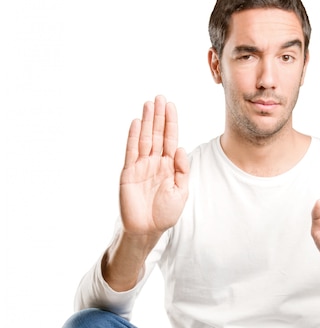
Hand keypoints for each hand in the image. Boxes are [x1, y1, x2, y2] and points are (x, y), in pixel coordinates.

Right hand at [120, 95, 188, 236]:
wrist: (147, 229)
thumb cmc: (166, 214)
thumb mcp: (181, 192)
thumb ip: (182, 170)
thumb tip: (181, 149)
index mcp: (169, 166)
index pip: (171, 139)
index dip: (171, 123)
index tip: (171, 106)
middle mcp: (155, 163)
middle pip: (158, 134)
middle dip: (158, 116)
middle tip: (158, 97)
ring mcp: (141, 166)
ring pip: (145, 139)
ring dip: (147, 121)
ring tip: (148, 104)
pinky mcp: (129, 172)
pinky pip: (131, 151)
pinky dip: (134, 137)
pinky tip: (137, 123)